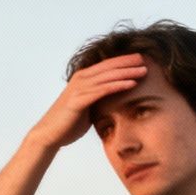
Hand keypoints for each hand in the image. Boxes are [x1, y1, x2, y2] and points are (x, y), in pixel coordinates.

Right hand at [26, 54, 148, 151]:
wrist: (49, 135)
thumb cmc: (68, 123)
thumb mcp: (86, 107)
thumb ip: (97, 99)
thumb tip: (111, 102)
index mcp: (82, 78)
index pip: (106, 65)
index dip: (124, 61)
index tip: (140, 59)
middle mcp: (81, 79)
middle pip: (109, 66)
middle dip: (128, 62)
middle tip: (145, 59)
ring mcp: (79, 88)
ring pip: (108, 76)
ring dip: (127, 72)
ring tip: (144, 70)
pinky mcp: (79, 99)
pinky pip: (103, 90)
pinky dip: (118, 85)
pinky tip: (131, 83)